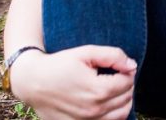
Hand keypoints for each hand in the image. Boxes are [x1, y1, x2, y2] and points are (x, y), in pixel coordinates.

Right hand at [9, 46, 136, 119]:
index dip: (127, 71)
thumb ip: (113, 56)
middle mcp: (94, 110)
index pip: (128, 82)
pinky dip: (112, 113)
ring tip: (113, 88)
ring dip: (123, 100)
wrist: (32, 82)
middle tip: (116, 75)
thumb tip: (132, 66)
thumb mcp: (86, 52)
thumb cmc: (60, 65)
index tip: (118, 66)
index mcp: (98, 90)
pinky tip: (105, 101)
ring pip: (121, 113)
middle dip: (126, 85)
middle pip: (127, 98)